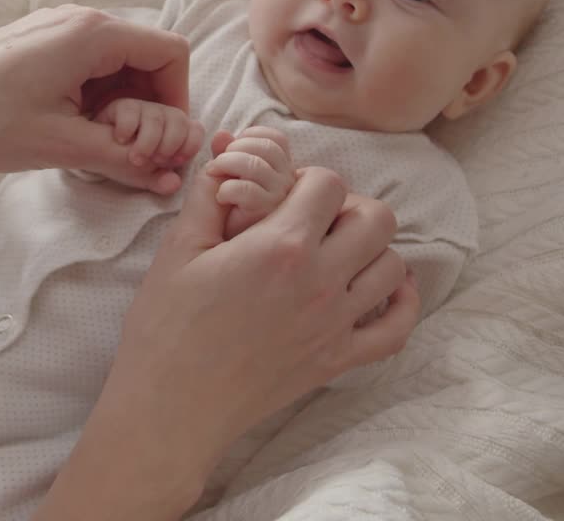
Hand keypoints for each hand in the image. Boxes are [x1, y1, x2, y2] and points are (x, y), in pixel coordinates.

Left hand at [0, 5, 189, 188]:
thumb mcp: (63, 146)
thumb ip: (124, 160)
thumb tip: (168, 181)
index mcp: (93, 33)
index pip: (170, 53)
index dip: (178, 99)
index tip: (163, 140)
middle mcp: (80, 19)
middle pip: (147, 57)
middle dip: (149, 104)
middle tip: (130, 148)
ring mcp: (57, 26)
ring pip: (119, 63)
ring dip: (122, 102)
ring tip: (96, 140)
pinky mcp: (40, 41)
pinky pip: (90, 62)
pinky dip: (97, 94)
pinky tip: (72, 125)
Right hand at [39, 167, 418, 518]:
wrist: (171, 406)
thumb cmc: (165, 327)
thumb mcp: (177, 248)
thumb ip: (209, 195)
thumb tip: (230, 157)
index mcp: (279, 247)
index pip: (329, 183)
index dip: (309, 179)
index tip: (286, 195)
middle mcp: (318, 282)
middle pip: (377, 218)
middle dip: (350, 207)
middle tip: (316, 220)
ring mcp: (334, 325)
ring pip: (393, 266)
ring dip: (371, 250)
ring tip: (337, 254)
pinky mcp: (337, 361)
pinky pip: (396, 329)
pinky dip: (398, 304)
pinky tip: (377, 290)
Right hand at [95, 98, 204, 193]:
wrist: (96, 156)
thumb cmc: (125, 164)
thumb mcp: (146, 177)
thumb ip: (161, 181)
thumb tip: (175, 183)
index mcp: (175, 132)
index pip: (195, 130)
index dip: (189, 145)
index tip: (175, 162)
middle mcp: (162, 116)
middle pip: (179, 119)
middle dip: (169, 144)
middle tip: (154, 161)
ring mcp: (142, 108)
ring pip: (156, 117)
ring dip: (147, 142)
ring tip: (135, 159)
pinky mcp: (122, 105)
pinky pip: (131, 111)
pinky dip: (126, 129)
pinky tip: (119, 140)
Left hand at [206, 127, 295, 238]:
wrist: (224, 250)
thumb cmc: (227, 213)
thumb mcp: (225, 176)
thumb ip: (225, 153)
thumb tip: (221, 134)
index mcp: (281, 170)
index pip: (276, 139)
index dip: (249, 136)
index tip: (229, 149)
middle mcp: (287, 183)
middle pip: (267, 147)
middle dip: (235, 148)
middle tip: (216, 165)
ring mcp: (280, 200)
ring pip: (256, 165)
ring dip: (226, 163)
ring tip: (213, 174)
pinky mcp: (267, 217)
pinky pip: (248, 191)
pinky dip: (227, 188)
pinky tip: (220, 197)